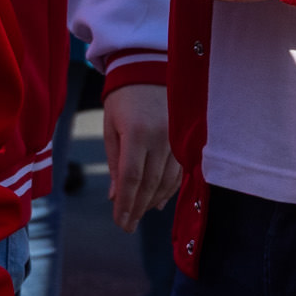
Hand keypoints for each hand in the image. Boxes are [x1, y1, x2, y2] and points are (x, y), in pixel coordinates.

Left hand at [102, 81, 177, 229]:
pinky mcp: (184, 139)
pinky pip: (178, 171)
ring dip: (152, 201)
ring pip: (166, 181)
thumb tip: (115, 196)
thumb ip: (114, 162)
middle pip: (149, 184)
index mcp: (137, 133)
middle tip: (128, 226)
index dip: (125, 204)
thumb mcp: (111, 127)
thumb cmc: (122, 99)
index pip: (131, 178)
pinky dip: (168, 189)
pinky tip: (158, 202)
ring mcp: (175, 139)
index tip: (120, 222)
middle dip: (137, 208)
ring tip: (139, 215)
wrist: (148, 70)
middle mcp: (160, 138)